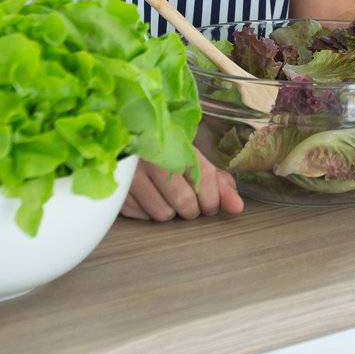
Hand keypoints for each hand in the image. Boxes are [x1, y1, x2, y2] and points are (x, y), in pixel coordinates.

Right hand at [120, 148, 243, 221]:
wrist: (122, 137)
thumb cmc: (166, 154)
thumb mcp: (193, 162)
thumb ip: (218, 183)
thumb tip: (237, 207)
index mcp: (178, 145)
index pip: (204, 176)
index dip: (212, 198)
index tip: (210, 206)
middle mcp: (154, 157)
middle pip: (184, 201)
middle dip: (191, 209)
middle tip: (187, 203)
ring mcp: (131, 174)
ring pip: (162, 214)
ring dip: (168, 212)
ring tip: (165, 198)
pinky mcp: (116, 189)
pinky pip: (140, 216)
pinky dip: (147, 212)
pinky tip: (146, 198)